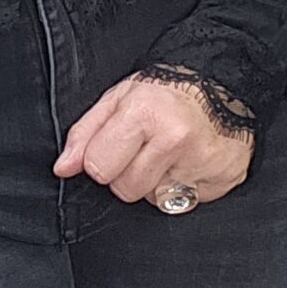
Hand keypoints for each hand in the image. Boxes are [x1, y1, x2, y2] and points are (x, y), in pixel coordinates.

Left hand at [53, 72, 253, 208]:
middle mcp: (175, 138)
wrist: (222, 83)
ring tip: (168, 155)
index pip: (98, 168)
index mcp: (143, 114)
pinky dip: (184, 187)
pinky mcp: (223, 179)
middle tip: (146, 148)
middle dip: (129, 174)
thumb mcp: (118, 99)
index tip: (117, 145)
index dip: (102, 159)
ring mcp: (201, 161)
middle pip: (126, 190)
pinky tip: (189, 162)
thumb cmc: (166, 91)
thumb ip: (85, 134)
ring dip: (156, 183)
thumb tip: (63, 168)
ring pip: (155, 200)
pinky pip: (186, 203)